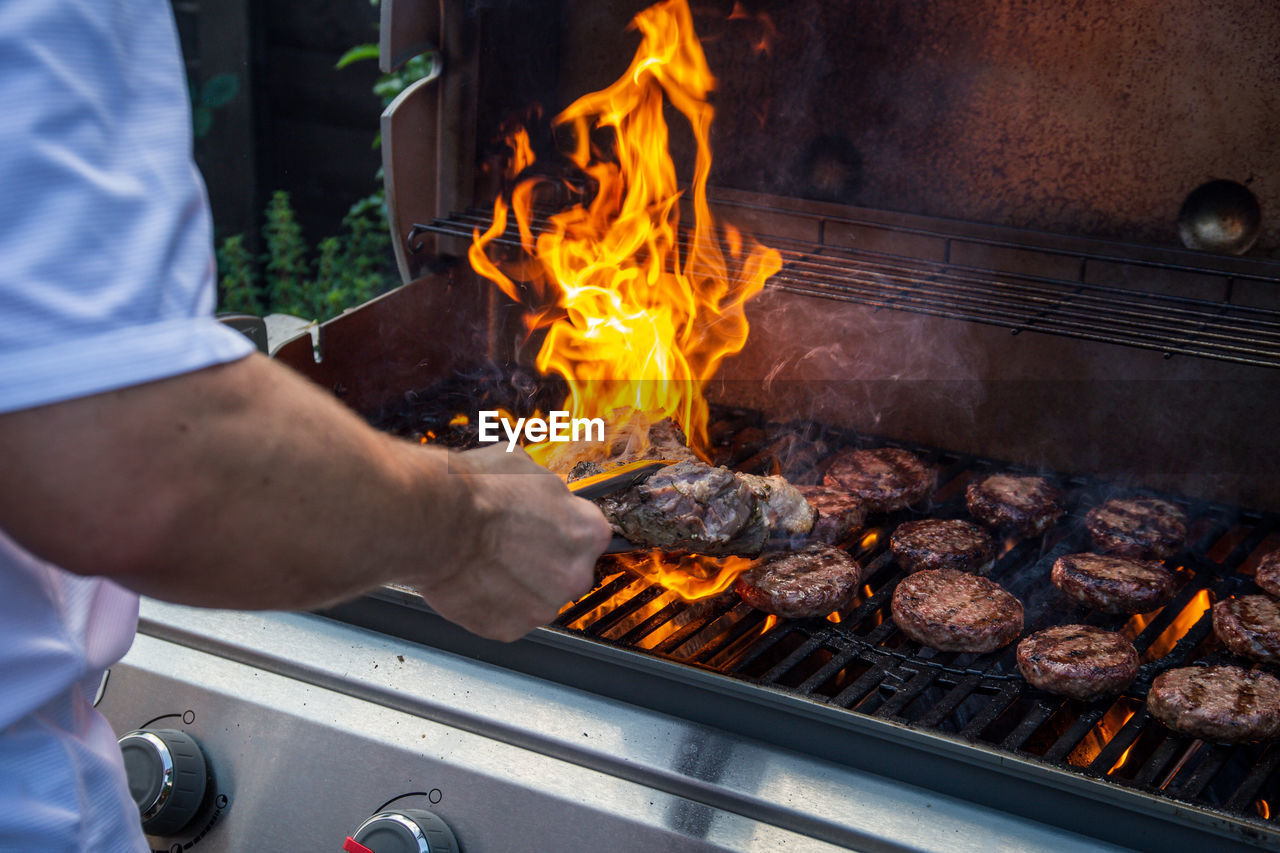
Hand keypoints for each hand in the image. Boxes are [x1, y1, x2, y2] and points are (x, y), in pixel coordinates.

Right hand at [414, 444, 611, 641]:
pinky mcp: (511, 627)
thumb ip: (546, 491)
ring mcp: (543, 605)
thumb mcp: (525, 466)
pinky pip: (506, 616)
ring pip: (535, 596)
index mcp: (588, 531)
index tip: (540, 528)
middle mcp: (576, 574)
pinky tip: (474, 580)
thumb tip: (540, 494)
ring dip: (516, 584)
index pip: (586, 535)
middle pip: (565, 571)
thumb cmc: (477, 490)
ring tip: (486, 562)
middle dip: (541, 561)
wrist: (436, 519)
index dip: (558, 529)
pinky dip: (491, 604)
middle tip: (509, 546)